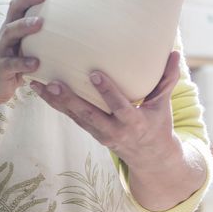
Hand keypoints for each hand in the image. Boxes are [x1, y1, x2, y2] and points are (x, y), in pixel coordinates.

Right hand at [0, 0, 47, 107]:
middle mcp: (6, 32)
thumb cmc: (14, 61)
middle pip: (14, 9)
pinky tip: (36, 63)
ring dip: (24, 26)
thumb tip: (71, 19)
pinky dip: (23, 63)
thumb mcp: (26, 43)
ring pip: (10, 33)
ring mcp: (2, 49)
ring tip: (40, 23)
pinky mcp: (1, 68)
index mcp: (13, 24)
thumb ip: (40, 32)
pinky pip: (11, 64)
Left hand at [30, 50, 183, 167]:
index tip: (95, 75)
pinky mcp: (89, 131)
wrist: (150, 158)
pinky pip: (70, 116)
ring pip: (74, 116)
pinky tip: (39, 89)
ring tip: (36, 83)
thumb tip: (176, 53)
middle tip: (53, 82)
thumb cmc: (158, 125)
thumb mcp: (163, 106)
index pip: (119, 107)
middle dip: (70, 100)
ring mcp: (99, 133)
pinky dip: (55, 103)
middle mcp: (114, 131)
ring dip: (55, 101)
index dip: (108, 92)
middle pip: (88, 115)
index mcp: (134, 123)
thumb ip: (167, 80)